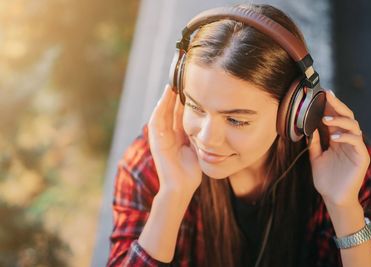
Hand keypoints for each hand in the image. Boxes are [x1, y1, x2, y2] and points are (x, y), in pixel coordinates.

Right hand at [148, 84, 201, 198]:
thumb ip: (199, 135)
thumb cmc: (191, 171)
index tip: (192, 85)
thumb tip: (210, 122)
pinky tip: (165, 97)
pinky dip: (160, 108)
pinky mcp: (156, 141)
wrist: (181, 187)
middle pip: (171, 109)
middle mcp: (169, 133)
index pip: (181, 112)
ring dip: (166, 98)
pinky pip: (156, 121)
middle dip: (175, 94)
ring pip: (163, 112)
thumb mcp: (198, 148)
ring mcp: (161, 137)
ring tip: (172, 84)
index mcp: (179, 135)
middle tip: (181, 78)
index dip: (185, 99)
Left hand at [307, 90, 369, 206]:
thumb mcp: (316, 157)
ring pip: (353, 126)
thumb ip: (314, 143)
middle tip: (327, 96)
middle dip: (336, 106)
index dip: (329, 107)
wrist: (333, 198)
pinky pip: (356, 142)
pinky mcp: (361, 157)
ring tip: (325, 120)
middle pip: (346, 117)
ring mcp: (356, 148)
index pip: (335, 118)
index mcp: (338, 139)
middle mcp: (348, 140)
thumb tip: (309, 127)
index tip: (320, 95)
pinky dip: (346, 136)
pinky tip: (333, 137)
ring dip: (339, 120)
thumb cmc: (325, 179)